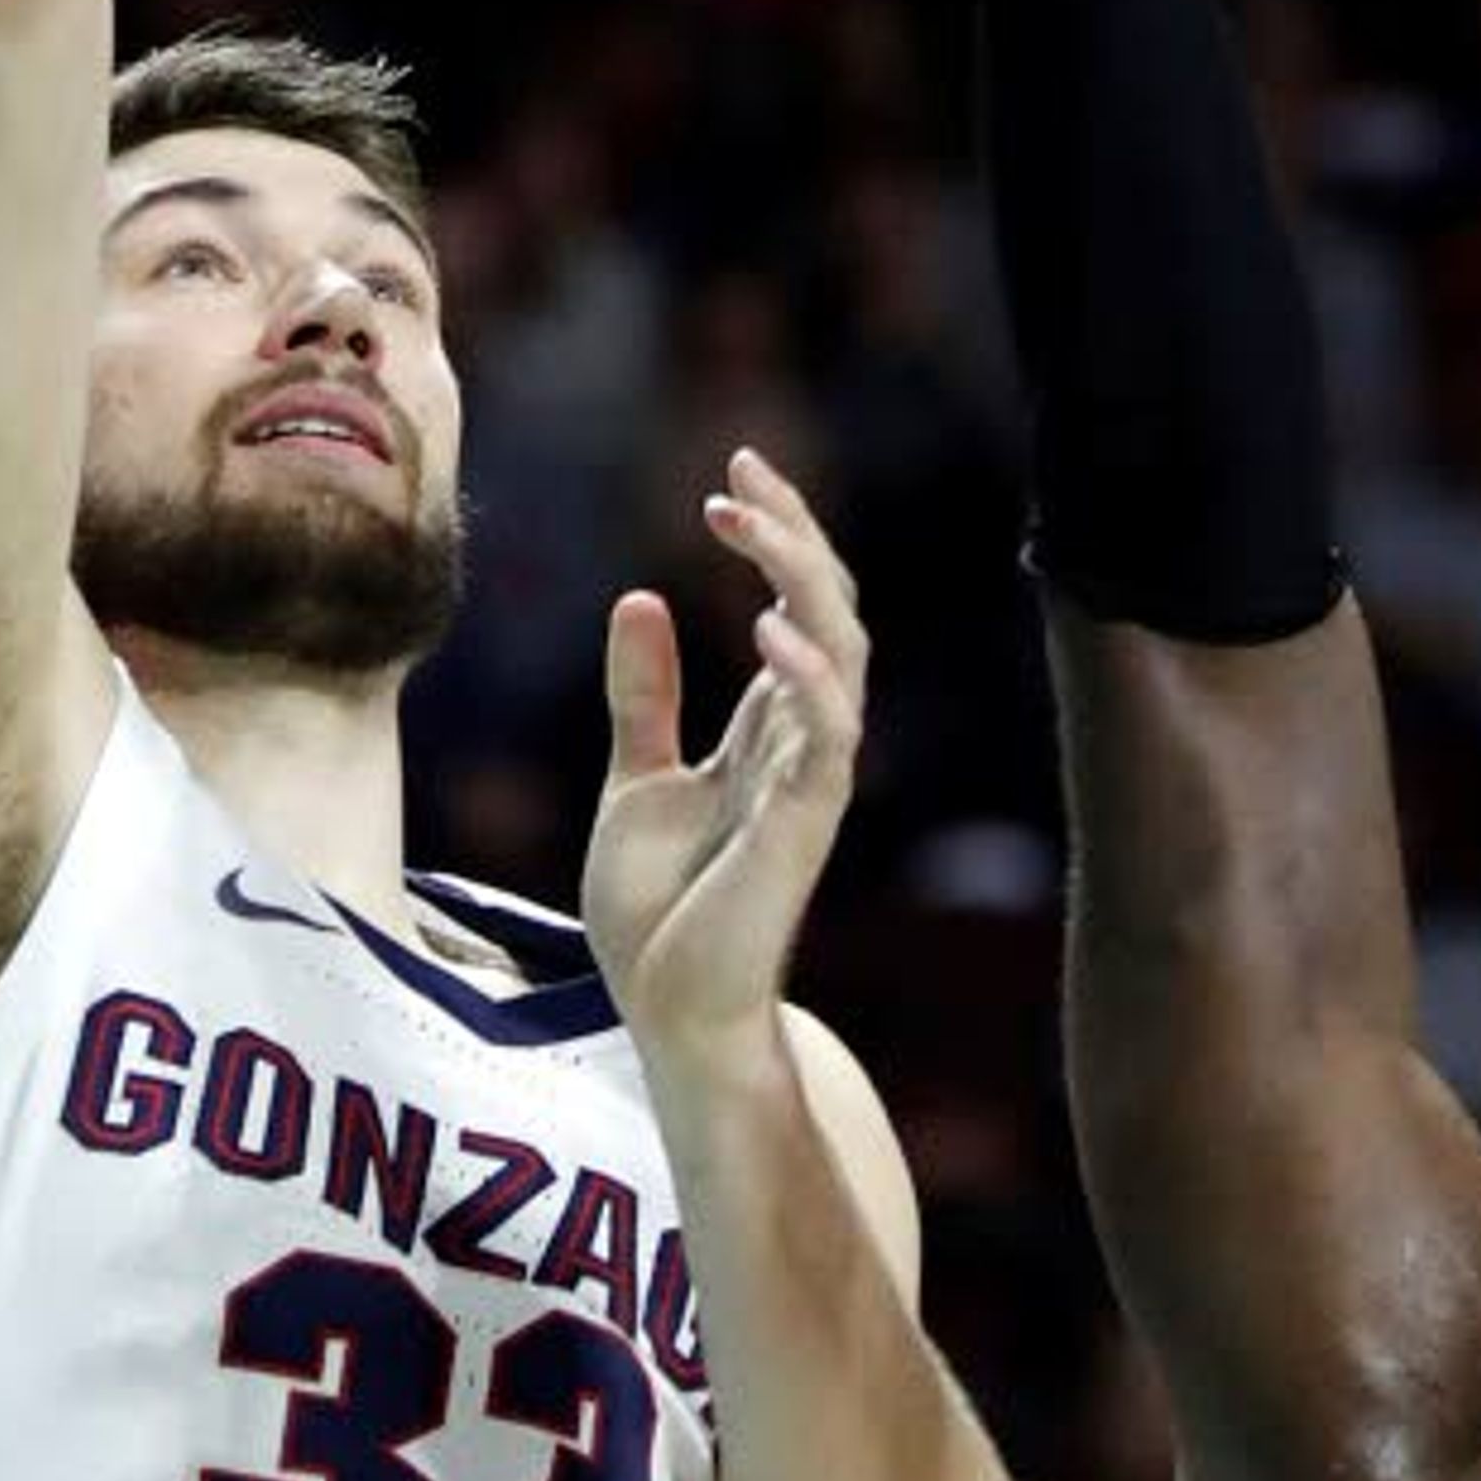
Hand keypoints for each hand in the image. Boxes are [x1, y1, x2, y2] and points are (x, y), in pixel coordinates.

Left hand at [583, 449, 868, 1054]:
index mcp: (773, 726)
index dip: (778, 536)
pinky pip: (828, 737)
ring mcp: (812, 780)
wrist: (665, 1008)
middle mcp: (805, 741)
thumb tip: (641, 598)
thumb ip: (645, 696)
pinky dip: (809, 678)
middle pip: (832, 610)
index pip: (801, 605)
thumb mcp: (637, 777)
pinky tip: (768, 627)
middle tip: (739, 471)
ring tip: (747, 521)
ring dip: (801, 580)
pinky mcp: (803, 826)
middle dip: (794, 534)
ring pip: (843, 654)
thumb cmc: (661, 909)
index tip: (732, 473)